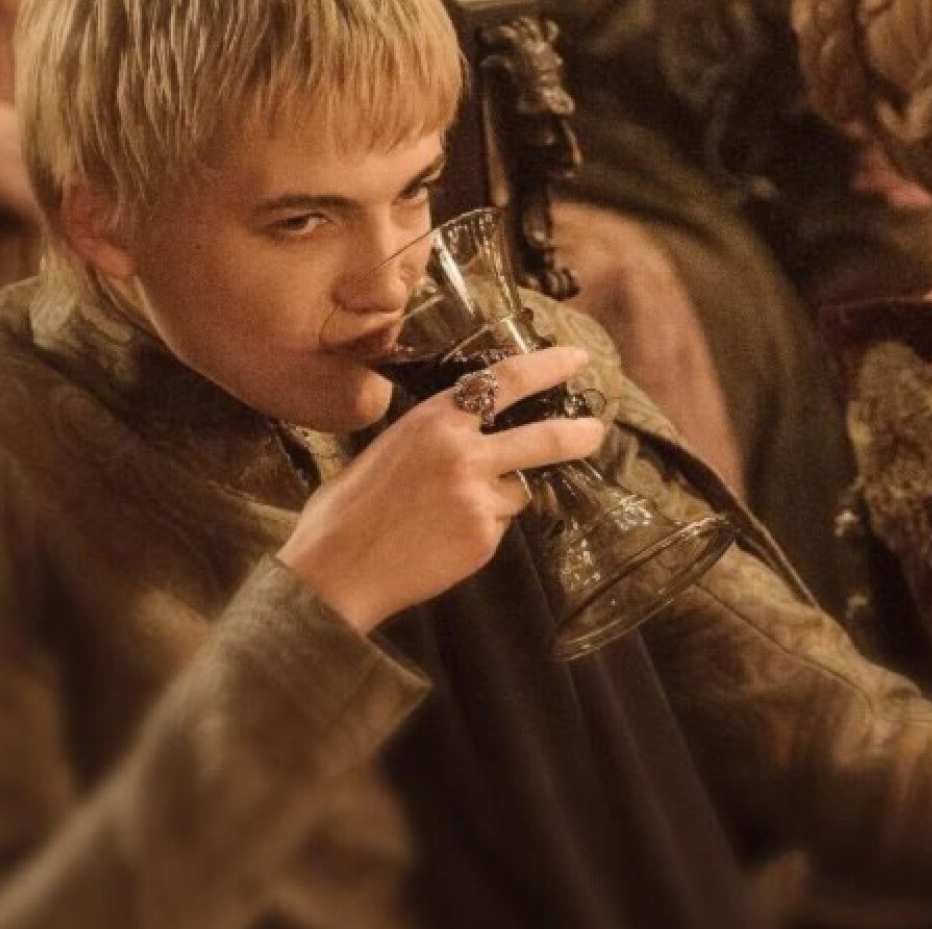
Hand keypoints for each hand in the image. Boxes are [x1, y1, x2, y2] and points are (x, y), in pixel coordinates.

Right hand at [276, 345, 606, 632]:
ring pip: (517, 491)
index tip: (577, 360)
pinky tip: (443, 540)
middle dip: (578, 434)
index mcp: (433, 420)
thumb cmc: (347, 511)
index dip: (548, 367)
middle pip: (543, 438)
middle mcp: (463, 452)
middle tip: (597, 431)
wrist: (334, 571)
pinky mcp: (483, 538)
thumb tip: (471, 436)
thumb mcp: (387, 449)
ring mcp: (477, 497)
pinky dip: (482, 530)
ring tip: (449, 515)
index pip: (504, 381)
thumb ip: (435, 437)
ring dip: (502, 498)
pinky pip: (499, 526)